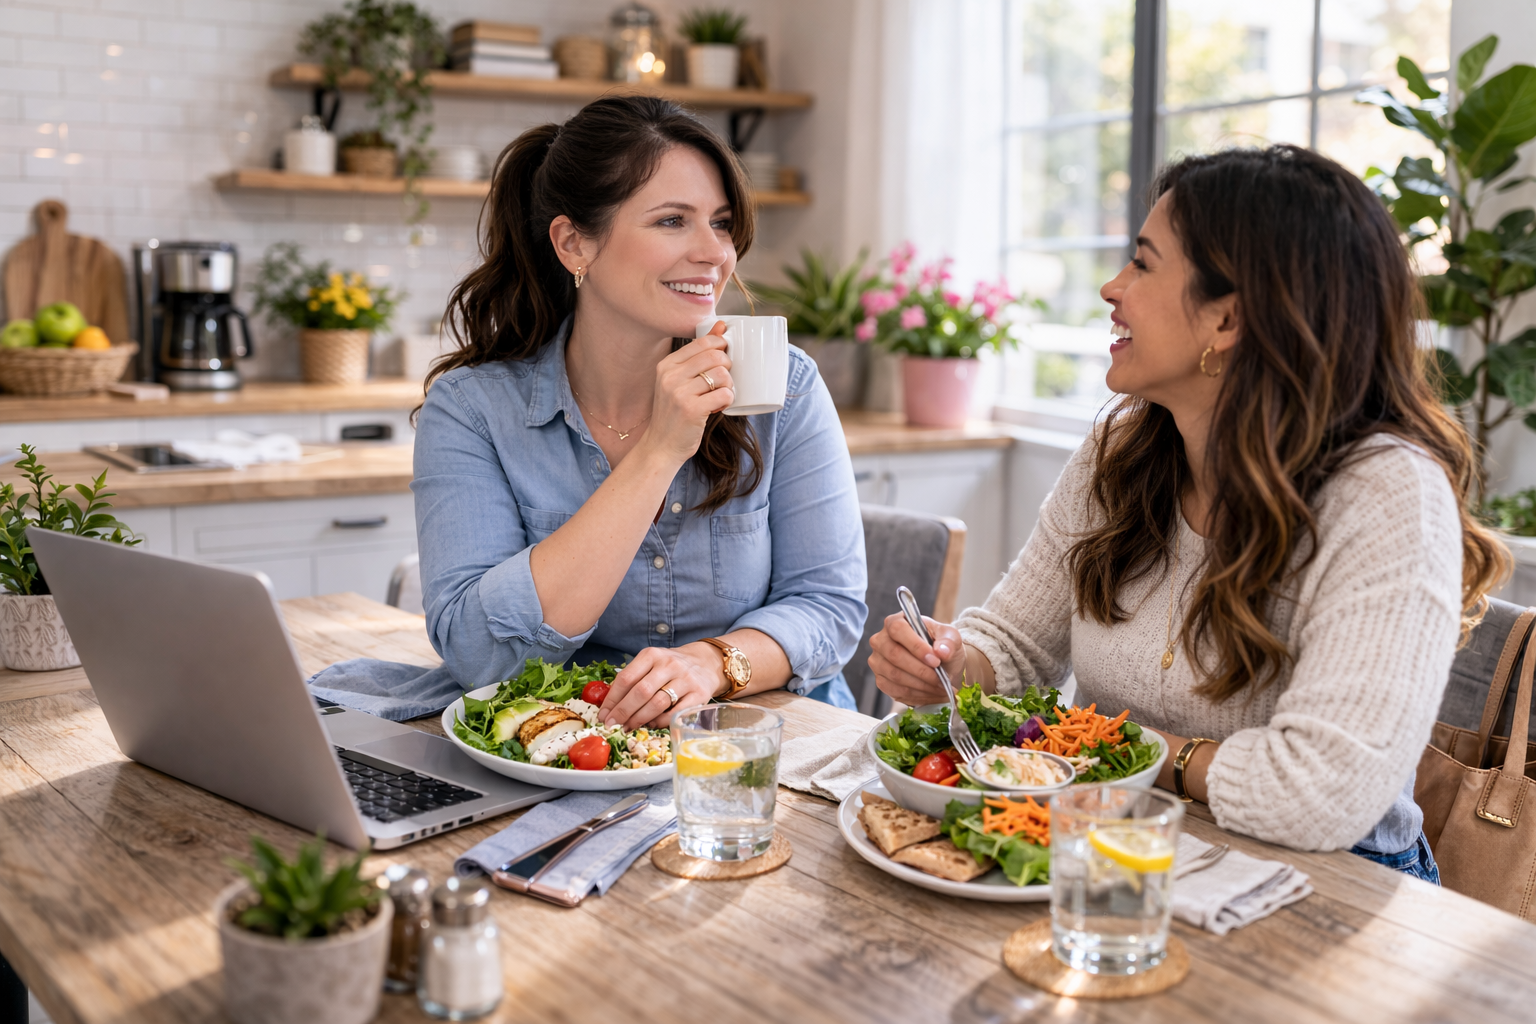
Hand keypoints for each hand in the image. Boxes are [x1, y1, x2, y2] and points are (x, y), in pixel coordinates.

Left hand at [600, 643, 723, 728]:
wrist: (706, 663)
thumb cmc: (671, 668)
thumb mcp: (651, 664)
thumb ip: (633, 680)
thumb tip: (610, 707)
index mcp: (652, 655)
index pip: (626, 678)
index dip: (612, 699)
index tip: (603, 715)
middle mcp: (669, 665)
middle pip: (640, 692)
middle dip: (623, 712)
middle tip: (612, 725)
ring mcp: (685, 679)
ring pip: (657, 703)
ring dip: (639, 719)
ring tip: (628, 727)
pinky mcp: (699, 694)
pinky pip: (674, 713)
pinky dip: (659, 722)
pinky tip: (650, 724)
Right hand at [636, 321, 734, 465]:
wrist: (660, 446)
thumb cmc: (674, 412)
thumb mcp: (678, 381)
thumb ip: (697, 356)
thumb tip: (721, 326)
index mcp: (667, 365)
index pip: (702, 342)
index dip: (720, 345)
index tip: (724, 356)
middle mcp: (670, 376)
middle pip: (714, 356)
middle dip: (727, 366)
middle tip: (723, 380)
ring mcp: (680, 393)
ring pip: (722, 374)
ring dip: (728, 385)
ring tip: (720, 395)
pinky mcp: (692, 410)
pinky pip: (724, 394)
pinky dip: (727, 399)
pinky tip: (718, 406)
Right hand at [868, 612, 966, 705]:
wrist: (941, 664)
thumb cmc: (942, 646)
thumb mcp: (951, 637)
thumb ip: (948, 641)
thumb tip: (941, 652)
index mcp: (896, 622)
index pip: (898, 630)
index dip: (916, 646)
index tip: (935, 661)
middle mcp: (881, 640)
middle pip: (895, 655)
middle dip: (921, 670)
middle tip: (941, 679)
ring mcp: (878, 661)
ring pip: (895, 675)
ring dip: (921, 685)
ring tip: (940, 687)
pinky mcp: (881, 680)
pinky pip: (895, 690)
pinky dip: (916, 694)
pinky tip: (931, 693)